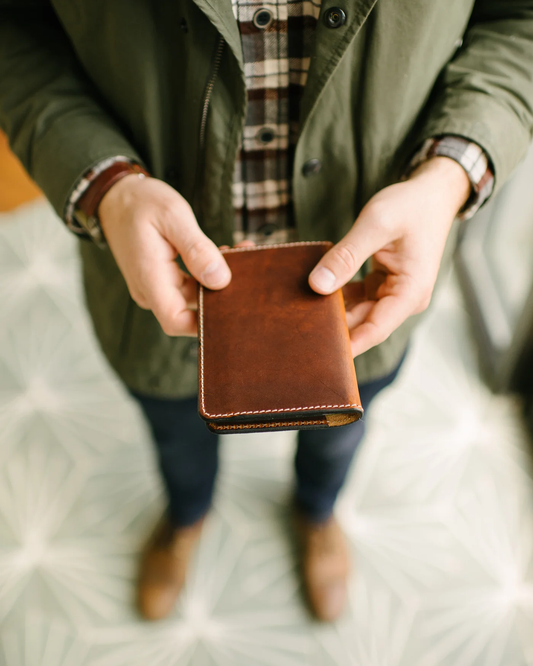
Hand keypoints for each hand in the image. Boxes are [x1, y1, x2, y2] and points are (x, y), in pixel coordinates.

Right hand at [98, 175, 231, 336]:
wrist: (117, 195)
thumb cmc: (141, 202)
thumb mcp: (173, 217)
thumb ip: (197, 249)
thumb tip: (220, 280)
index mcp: (149, 278)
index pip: (176, 321)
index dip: (204, 325)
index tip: (234, 308)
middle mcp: (151, 290)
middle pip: (190, 311)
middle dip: (221, 296)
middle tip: (248, 270)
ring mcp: (156, 286)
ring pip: (194, 296)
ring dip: (218, 280)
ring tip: (240, 253)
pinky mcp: (163, 279)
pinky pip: (190, 284)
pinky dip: (208, 272)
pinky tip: (226, 253)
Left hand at [308, 157, 470, 356]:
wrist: (431, 194)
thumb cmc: (410, 206)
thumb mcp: (376, 225)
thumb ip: (346, 256)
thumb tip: (317, 286)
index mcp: (411, 292)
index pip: (374, 330)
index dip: (346, 345)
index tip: (317, 354)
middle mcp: (404, 300)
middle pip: (363, 325)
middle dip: (333, 328)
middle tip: (297, 331)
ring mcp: (394, 294)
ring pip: (358, 314)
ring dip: (333, 313)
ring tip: (300, 314)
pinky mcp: (383, 286)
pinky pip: (357, 300)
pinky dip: (338, 297)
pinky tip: (314, 294)